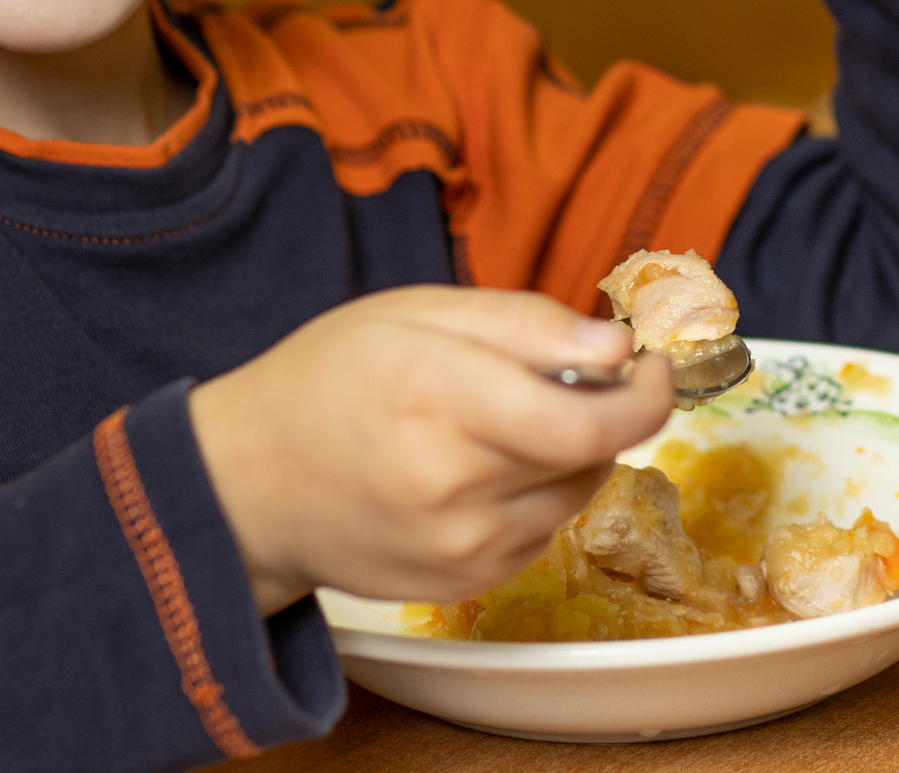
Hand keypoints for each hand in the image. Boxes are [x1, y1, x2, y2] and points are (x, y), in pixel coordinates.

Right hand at [188, 286, 673, 614]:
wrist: (248, 487)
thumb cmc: (328, 380)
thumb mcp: (415, 311)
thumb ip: (525, 323)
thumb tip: (617, 349)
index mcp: (440, 400)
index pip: (589, 423)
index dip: (647, 396)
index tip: (650, 363)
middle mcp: (455, 488)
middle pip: (592, 456)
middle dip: (604, 409)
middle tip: (569, 376)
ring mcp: (460, 550)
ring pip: (576, 496)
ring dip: (570, 453)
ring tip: (504, 420)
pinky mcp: (462, 587)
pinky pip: (542, 532)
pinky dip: (534, 494)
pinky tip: (478, 468)